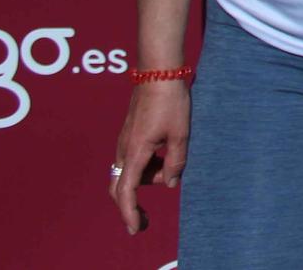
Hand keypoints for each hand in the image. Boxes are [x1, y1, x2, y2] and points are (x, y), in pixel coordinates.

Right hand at [109, 80, 190, 233]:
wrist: (158, 72)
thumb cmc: (171, 101)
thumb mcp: (181, 134)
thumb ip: (176, 162)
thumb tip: (171, 184)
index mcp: (135, 152)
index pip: (125, 192)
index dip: (129, 213)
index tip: (136, 229)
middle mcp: (124, 149)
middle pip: (121, 186)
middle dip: (132, 204)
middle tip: (147, 219)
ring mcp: (125, 141)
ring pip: (130, 172)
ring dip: (147, 178)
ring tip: (173, 165)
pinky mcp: (130, 133)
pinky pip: (134, 159)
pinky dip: (147, 165)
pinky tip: (166, 153)